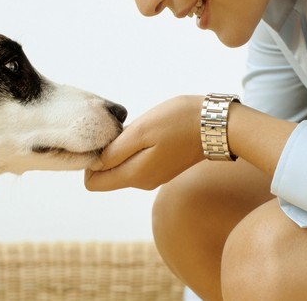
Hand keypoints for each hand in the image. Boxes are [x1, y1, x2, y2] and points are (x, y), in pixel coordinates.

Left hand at [85, 95, 204, 190]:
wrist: (216, 124)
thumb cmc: (178, 122)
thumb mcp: (141, 131)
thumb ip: (115, 151)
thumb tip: (93, 164)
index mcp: (134, 176)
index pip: (93, 183)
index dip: (90, 162)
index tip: (101, 141)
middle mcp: (142, 182)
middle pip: (107, 175)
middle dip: (105, 154)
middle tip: (120, 131)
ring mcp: (153, 176)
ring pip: (122, 166)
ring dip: (121, 149)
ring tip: (137, 129)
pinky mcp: (162, 167)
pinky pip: (136, 161)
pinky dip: (134, 147)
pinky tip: (148, 132)